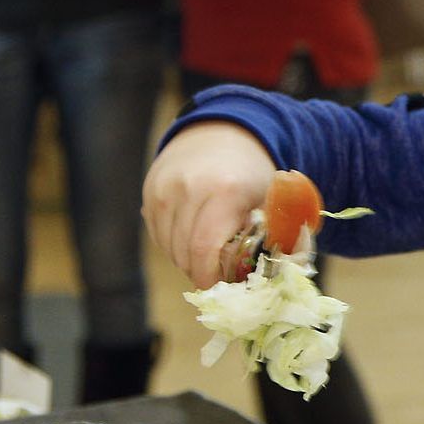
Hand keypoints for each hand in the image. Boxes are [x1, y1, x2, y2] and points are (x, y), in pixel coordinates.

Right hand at [142, 121, 277, 285]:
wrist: (220, 133)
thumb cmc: (252, 173)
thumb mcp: (272, 200)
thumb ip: (275, 236)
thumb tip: (268, 279)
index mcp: (223, 191)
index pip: (204, 250)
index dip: (209, 278)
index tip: (220, 289)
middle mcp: (187, 188)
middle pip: (184, 253)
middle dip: (200, 272)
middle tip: (218, 276)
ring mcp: (163, 189)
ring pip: (168, 247)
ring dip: (186, 259)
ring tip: (208, 254)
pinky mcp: (149, 192)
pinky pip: (157, 234)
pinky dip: (174, 244)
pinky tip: (193, 235)